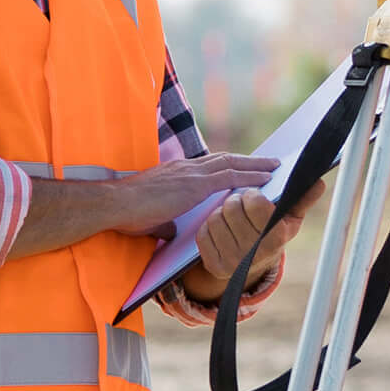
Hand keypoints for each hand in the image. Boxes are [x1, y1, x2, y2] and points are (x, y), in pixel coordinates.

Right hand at [99, 153, 279, 237]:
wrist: (115, 204)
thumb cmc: (126, 213)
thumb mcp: (151, 219)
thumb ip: (165, 222)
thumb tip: (171, 231)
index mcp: (176, 174)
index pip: (208, 166)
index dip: (228, 165)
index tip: (243, 167)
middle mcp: (186, 168)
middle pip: (225, 159)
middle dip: (248, 160)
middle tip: (269, 161)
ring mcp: (191, 173)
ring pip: (232, 164)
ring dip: (256, 164)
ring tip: (275, 166)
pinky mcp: (195, 184)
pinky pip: (231, 177)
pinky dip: (250, 176)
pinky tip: (266, 179)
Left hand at [191, 180, 322, 285]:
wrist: (257, 262)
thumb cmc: (274, 230)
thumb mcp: (291, 216)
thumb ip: (302, 198)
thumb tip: (318, 181)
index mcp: (276, 238)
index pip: (254, 202)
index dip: (251, 193)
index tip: (252, 194)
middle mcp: (255, 254)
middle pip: (231, 208)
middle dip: (234, 200)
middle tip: (240, 202)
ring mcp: (234, 263)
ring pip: (215, 219)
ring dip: (220, 212)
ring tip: (231, 216)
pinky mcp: (215, 266)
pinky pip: (203, 234)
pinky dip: (209, 226)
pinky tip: (222, 229)